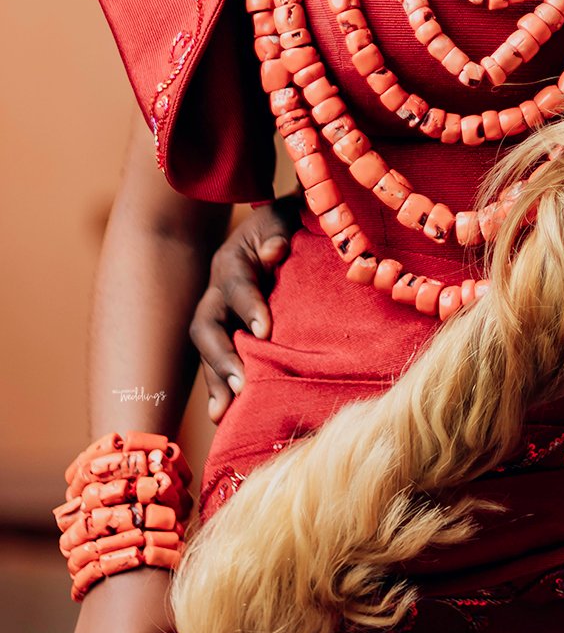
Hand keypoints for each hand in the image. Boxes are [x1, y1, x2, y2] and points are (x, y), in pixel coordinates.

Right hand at [190, 196, 300, 418]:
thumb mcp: (285, 216)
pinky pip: (216, 363)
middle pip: (207, 326)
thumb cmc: (287, 222)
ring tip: (225, 412)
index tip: (266, 329)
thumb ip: (281, 228)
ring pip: (208, 350)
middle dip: (222, 356)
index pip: (236, 285)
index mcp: (234, 261)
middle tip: (243, 383)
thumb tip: (275, 250)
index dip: (248, 306)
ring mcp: (219, 315)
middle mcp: (218, 291)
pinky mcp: (228, 334)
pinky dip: (218, 389)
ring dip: (216, 380)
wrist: (275, 227)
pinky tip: (223, 417)